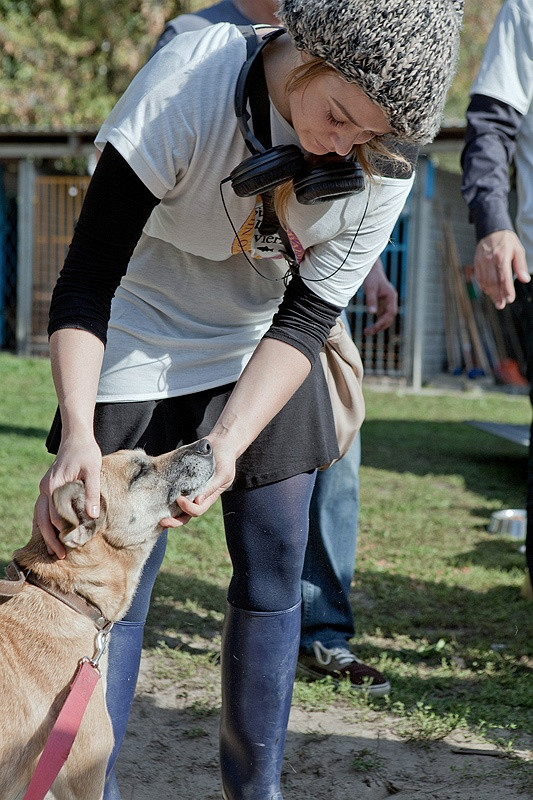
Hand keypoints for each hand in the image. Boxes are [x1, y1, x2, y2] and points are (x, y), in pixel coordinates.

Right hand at [33, 434, 101, 558]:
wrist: (76, 437)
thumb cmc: (86, 452)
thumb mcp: (93, 471)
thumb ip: (92, 493)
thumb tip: (92, 517)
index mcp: (55, 485)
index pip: (56, 515)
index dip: (64, 532)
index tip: (72, 545)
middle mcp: (46, 488)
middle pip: (43, 519)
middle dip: (51, 539)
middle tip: (60, 556)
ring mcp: (45, 488)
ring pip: (39, 516)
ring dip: (46, 534)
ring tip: (54, 551)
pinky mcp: (48, 487)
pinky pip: (42, 509)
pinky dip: (45, 523)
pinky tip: (51, 535)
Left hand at [159, 437, 235, 527]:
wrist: (220, 444)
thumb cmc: (225, 460)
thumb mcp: (223, 474)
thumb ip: (212, 488)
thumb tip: (198, 501)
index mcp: (208, 497)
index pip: (197, 510)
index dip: (188, 508)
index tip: (180, 498)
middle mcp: (197, 496)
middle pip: (186, 515)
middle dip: (174, 521)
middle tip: (163, 521)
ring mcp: (188, 488)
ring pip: (177, 507)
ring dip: (167, 512)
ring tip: (156, 514)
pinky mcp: (181, 479)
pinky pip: (172, 489)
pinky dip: (164, 495)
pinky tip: (155, 494)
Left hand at [362, 258, 397, 334]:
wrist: (371, 269)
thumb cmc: (371, 277)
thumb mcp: (369, 289)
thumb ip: (371, 300)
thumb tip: (372, 313)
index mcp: (391, 297)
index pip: (390, 313)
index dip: (383, 322)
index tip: (374, 328)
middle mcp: (391, 300)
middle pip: (389, 317)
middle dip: (380, 326)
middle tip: (367, 332)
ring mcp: (388, 302)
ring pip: (386, 318)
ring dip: (378, 326)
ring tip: (367, 332)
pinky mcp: (382, 303)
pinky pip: (382, 315)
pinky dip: (377, 322)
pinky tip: (369, 327)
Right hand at [474, 230, 529, 308]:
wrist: (491, 231)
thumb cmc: (506, 242)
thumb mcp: (518, 250)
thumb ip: (521, 266)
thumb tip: (525, 279)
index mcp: (501, 256)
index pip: (504, 277)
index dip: (506, 290)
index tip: (510, 299)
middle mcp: (489, 260)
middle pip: (492, 282)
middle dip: (497, 295)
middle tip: (501, 305)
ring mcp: (481, 262)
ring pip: (484, 281)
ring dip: (490, 293)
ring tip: (496, 300)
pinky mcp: (476, 263)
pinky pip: (479, 278)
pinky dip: (483, 286)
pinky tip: (489, 292)